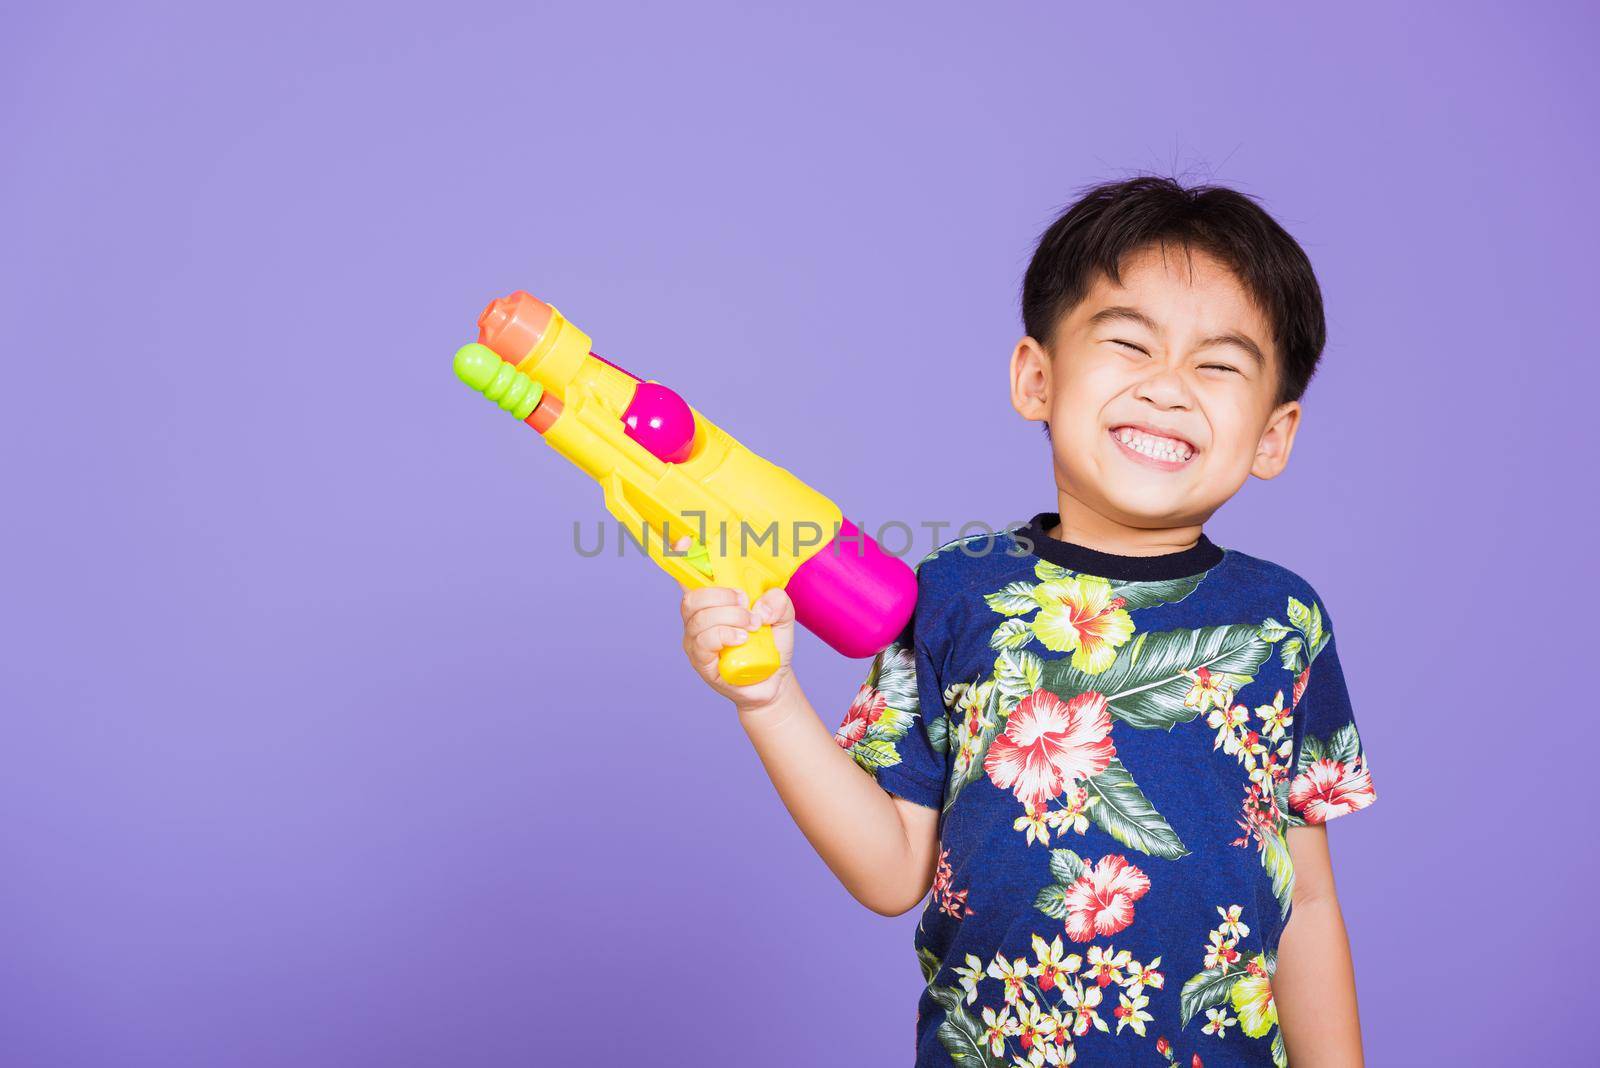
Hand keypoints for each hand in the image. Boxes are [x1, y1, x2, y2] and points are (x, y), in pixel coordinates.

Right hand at [675, 536, 795, 711]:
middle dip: (720, 595)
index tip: (685, 540)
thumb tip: (760, 603)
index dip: (683, 557)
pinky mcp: (701, 663)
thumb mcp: (783, 617)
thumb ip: (779, 601)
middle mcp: (698, 619)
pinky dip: (724, 635)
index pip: (690, 576)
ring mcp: (696, 642)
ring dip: (729, 617)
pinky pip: (704, 642)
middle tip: (746, 604)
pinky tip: (741, 639)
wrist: (774, 682)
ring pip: (699, 619)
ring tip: (752, 626)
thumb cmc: (771, 645)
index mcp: (713, 601)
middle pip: (691, 597)